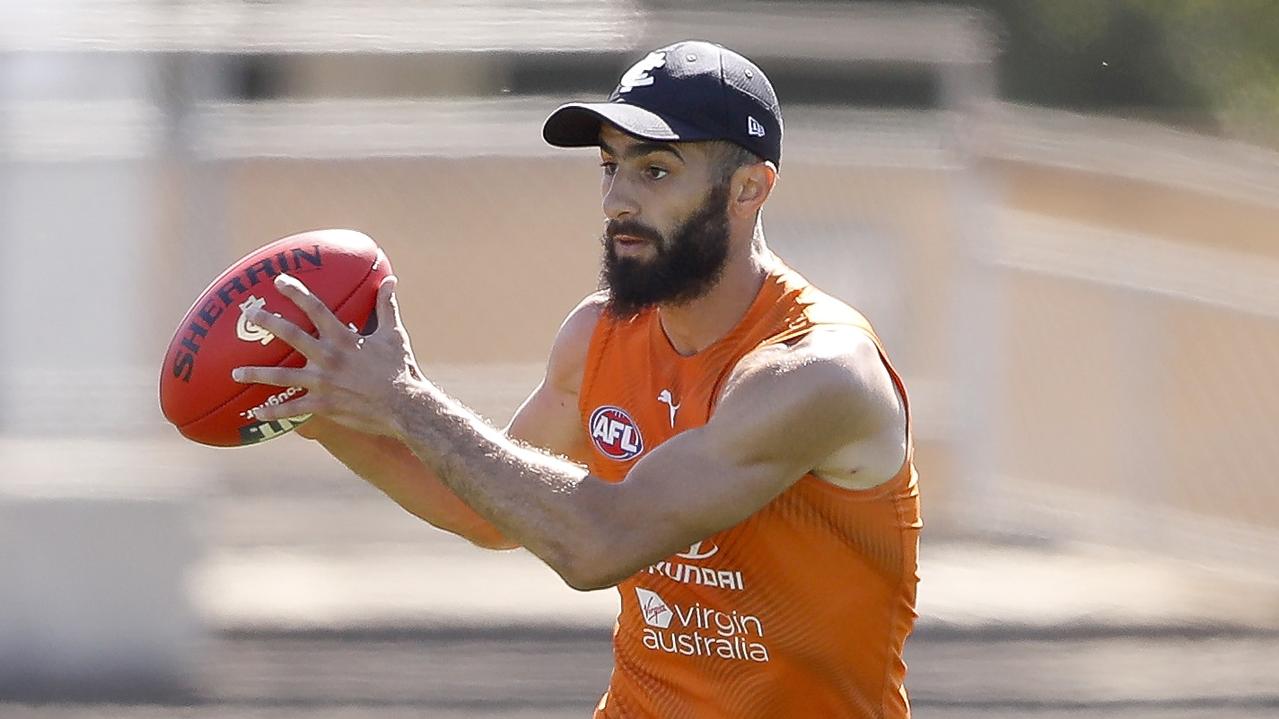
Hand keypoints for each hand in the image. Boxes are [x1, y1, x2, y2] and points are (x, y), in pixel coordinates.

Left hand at [231, 273, 420, 437]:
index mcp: (343, 338)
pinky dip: (273, 412)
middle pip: (289, 335)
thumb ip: (387, 307)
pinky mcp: (323, 405)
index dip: (295, 292)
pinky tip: (256, 413)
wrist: (405, 405)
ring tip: (235, 372)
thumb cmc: (401, 369)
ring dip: (256, 374)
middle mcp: (327, 357)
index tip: (278, 281)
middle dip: (266, 323)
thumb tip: (389, 280)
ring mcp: (323, 383)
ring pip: (281, 377)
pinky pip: (292, 410)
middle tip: (249, 315)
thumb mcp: (395, 334)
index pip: (314, 308)